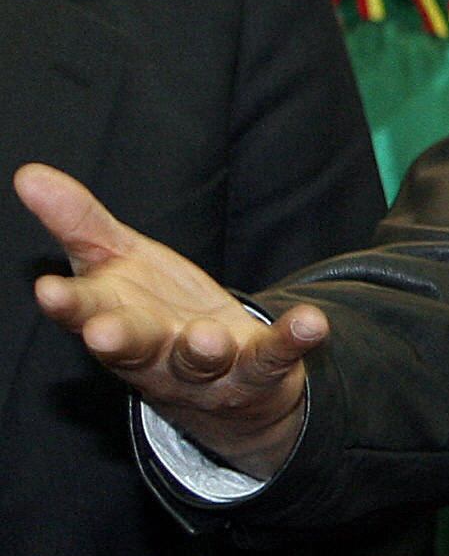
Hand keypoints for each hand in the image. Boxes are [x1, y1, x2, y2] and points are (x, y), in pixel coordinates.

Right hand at [18, 162, 317, 478]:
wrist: (221, 381)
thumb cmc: (154, 310)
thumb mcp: (116, 261)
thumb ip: (78, 223)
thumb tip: (27, 174)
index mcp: (113, 320)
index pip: (83, 312)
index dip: (67, 305)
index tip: (47, 290)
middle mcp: (154, 354)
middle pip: (133, 348)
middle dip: (119, 341)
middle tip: (105, 333)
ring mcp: (207, 370)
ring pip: (199, 362)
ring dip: (202, 351)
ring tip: (208, 336)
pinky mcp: (258, 371)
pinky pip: (275, 357)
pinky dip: (294, 341)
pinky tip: (313, 322)